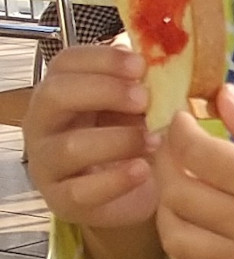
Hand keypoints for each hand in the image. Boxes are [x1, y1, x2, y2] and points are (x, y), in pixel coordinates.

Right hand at [24, 45, 159, 229]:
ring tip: (153, 140)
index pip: (66, 63)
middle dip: (104, 91)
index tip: (140, 64)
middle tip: (144, 99)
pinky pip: (81, 191)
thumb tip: (164, 61)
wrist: (134, 194)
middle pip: (56, 95)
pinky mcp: (62, 200)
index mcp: (61, 91)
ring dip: (118, 139)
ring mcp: (48, 163)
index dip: (101, 59)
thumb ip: (143, 85)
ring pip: (70, 146)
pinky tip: (142, 170)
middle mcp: (45, 124)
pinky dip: (115, 180)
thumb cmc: (131, 139)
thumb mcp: (137, 107)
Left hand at [154, 85, 233, 258]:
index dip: (180, 131)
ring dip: (168, 209)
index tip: (183, 120)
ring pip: (177, 237)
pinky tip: (191, 228)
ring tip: (179, 189)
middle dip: (167, 164)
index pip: (198, 154)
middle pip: (179, 194)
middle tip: (175, 149)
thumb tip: (221, 98)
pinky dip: (181, 252)